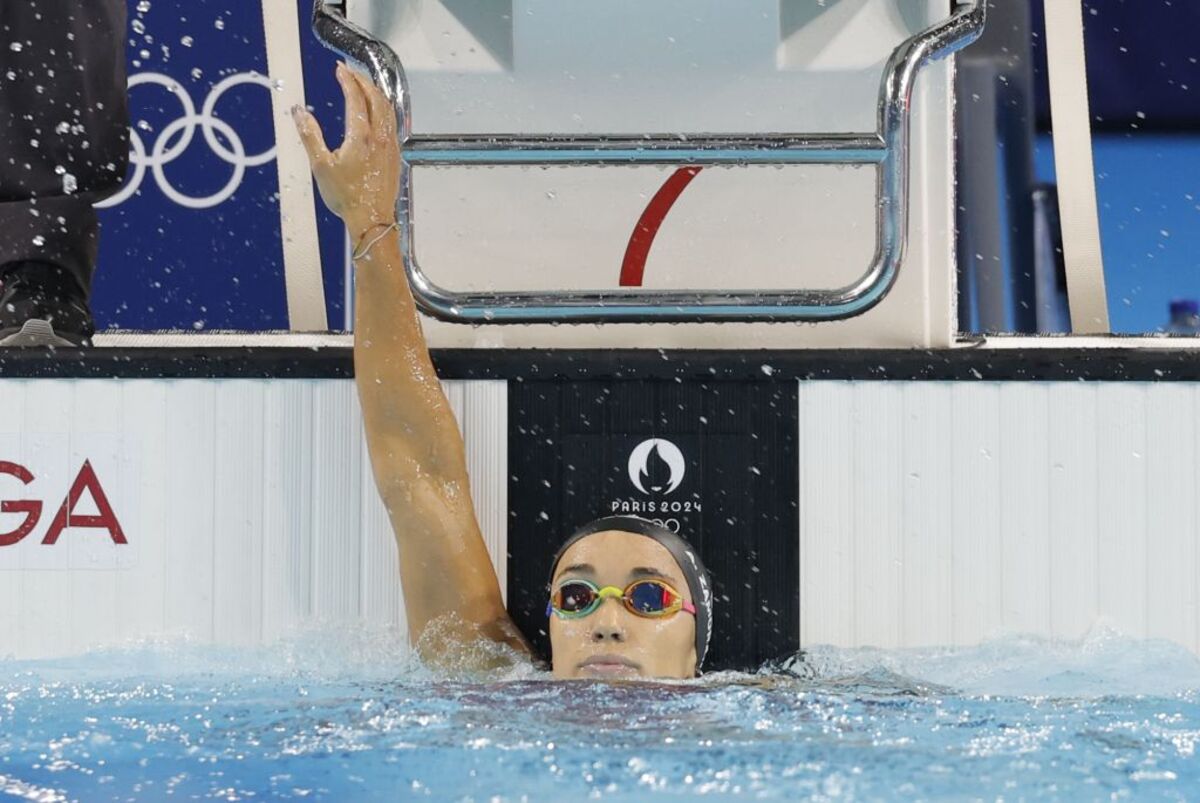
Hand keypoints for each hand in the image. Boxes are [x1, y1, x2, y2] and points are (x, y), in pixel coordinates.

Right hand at [292, 62, 399, 238]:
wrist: (371, 219)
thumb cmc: (346, 196)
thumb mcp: (320, 166)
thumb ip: (309, 135)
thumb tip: (298, 112)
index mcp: (361, 136)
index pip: (355, 97)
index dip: (347, 80)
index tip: (339, 69)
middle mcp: (380, 136)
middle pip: (376, 98)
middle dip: (363, 81)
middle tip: (350, 72)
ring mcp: (390, 145)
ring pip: (387, 109)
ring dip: (375, 93)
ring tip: (364, 85)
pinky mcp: (395, 154)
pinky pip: (392, 122)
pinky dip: (383, 108)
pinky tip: (377, 112)